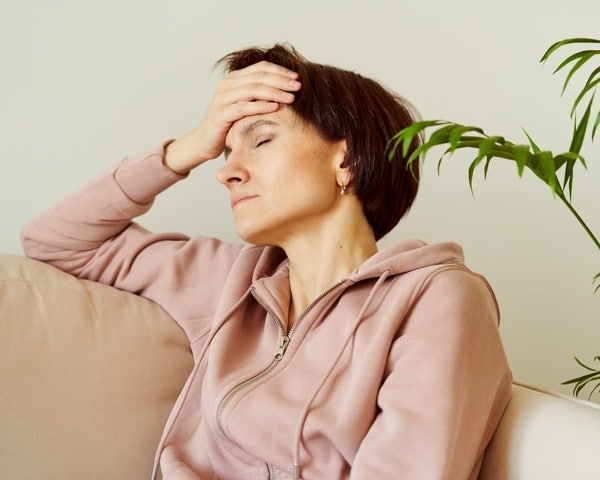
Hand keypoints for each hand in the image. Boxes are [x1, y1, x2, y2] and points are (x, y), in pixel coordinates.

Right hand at [165, 61, 300, 173]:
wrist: (204, 142)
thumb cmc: (229, 125)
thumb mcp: (245, 106)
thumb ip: (258, 96)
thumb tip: (287, 90)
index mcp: (234, 79)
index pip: (260, 68)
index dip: (280, 71)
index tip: (297, 77)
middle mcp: (227, 85)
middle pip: (258, 77)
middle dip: (281, 81)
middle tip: (298, 86)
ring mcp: (222, 99)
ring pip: (252, 89)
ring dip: (274, 92)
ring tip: (291, 97)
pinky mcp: (220, 114)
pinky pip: (243, 107)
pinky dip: (260, 106)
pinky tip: (274, 108)